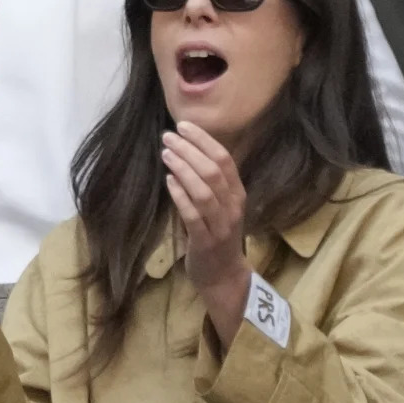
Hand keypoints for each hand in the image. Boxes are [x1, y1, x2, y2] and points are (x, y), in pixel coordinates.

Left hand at [161, 123, 248, 291]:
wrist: (224, 277)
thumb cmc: (218, 236)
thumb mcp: (221, 206)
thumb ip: (210, 183)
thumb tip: (186, 151)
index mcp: (237, 194)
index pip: (224, 159)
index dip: (203, 140)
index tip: (183, 125)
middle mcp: (232, 207)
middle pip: (213, 171)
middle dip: (189, 150)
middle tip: (167, 137)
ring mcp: (220, 225)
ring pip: (204, 191)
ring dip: (183, 169)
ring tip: (165, 154)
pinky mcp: (205, 242)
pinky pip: (193, 215)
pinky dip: (180, 195)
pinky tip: (168, 181)